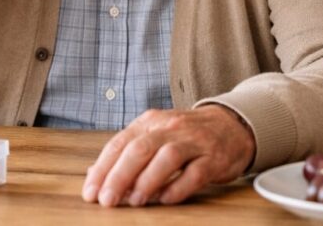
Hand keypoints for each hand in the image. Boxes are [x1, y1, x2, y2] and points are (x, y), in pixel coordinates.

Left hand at [81, 105, 254, 207]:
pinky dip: (179, 187)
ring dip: (148, 180)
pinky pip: (196, 172)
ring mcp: (194, 142)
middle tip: (107, 200)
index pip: (121, 142)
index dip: (103, 168)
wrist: (232, 125)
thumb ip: (127, 153)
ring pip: (168, 157)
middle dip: (120, 175)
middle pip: (140, 148)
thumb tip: (95, 174)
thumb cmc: (187, 136)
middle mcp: (171, 128)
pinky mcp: (214, 158)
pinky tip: (166, 200)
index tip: (91, 191)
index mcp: (151, 122)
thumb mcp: (155, 136)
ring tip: (135, 201)